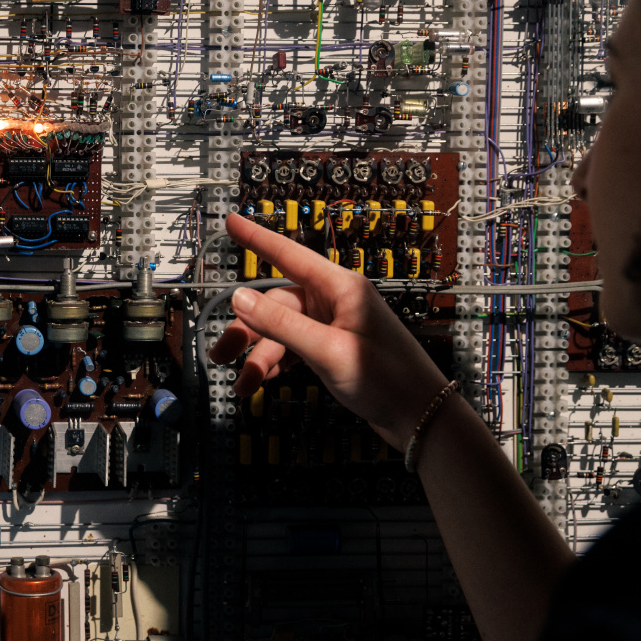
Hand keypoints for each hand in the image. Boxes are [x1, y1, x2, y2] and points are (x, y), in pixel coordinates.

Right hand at [208, 211, 450, 449]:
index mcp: (340, 288)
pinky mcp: (332, 349)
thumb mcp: (328, 351)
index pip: (290, 255)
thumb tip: (239, 296)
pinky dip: (275, 364)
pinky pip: (293, 348)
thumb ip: (281, 325)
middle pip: (277, 305)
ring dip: (260, 356)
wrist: (419, 418)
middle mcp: (335, 302)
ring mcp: (333, 326)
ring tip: (244, 384)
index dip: (258, 239)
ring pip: (281, 332)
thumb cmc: (386, 378)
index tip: (232, 222)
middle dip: (248, 330)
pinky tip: (261, 382)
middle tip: (221, 355)